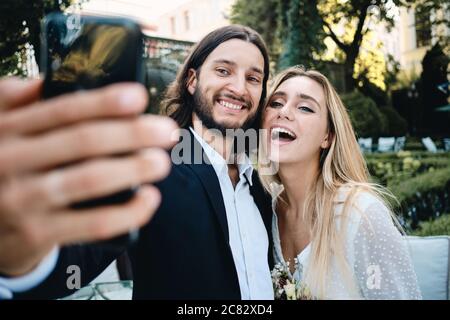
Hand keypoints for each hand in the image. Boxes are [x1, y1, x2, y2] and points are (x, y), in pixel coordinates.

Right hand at [0, 77, 177, 275]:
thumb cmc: (1, 166)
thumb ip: (15, 101)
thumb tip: (50, 80)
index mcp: (8, 130)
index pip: (63, 110)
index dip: (104, 102)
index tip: (139, 97)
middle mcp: (12, 161)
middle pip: (84, 141)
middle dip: (133, 133)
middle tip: (167, 131)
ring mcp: (25, 200)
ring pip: (91, 179)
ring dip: (135, 168)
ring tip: (161, 162)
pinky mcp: (38, 233)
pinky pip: (94, 224)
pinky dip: (129, 212)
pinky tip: (149, 199)